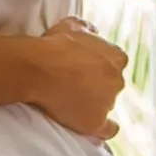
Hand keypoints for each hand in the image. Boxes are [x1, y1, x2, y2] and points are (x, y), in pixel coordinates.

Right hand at [14, 21, 130, 145]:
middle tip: (76, 85)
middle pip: (111, 85)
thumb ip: (87, 29)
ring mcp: (108, 103)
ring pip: (106, 105)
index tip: (86, 69)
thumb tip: (93, 31)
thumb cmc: (54, 45)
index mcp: (117, 57)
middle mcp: (117, 80)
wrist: (38, 69)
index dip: (100, 66)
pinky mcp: (96, 122)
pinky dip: (105, 130)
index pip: (115, 63)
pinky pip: (107, 130)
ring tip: (71, 102)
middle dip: (98, 85)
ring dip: (94, 104)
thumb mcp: (72, 26)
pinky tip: (98, 128)